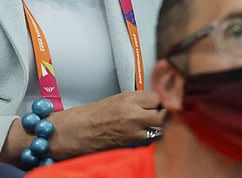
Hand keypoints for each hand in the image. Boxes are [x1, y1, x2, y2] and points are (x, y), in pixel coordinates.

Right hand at [48, 91, 164, 157]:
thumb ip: (136, 101)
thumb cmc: (92, 116)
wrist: (77, 131)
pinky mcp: (133, 143)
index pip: (157, 97)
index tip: (157, 104)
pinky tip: (146, 135)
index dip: (159, 101)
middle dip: (164, 115)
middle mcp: (133, 112)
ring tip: (153, 126)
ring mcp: (134, 129)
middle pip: (164, 112)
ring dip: (161, 127)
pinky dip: (152, 137)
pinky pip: (152, 139)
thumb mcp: (116, 100)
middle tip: (159, 116)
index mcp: (127, 98)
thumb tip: (155, 104)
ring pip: (162, 128)